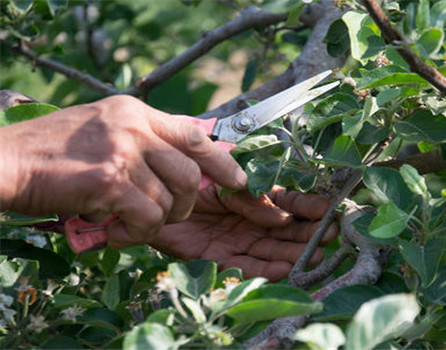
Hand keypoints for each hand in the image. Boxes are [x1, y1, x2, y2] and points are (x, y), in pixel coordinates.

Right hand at [0, 95, 246, 248]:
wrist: (6, 160)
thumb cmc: (50, 151)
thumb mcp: (102, 128)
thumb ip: (142, 140)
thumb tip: (183, 165)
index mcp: (135, 112)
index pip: (195, 134)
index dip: (222, 161)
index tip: (238, 181)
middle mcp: (134, 127)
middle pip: (189, 173)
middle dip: (185, 204)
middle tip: (165, 216)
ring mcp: (124, 152)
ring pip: (168, 200)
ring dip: (154, 221)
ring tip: (128, 224)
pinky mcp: (110, 181)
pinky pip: (147, 217)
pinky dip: (136, 233)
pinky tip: (115, 232)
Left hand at [150, 185, 338, 281]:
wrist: (154, 193)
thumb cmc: (191, 179)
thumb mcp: (225, 180)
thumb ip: (253, 195)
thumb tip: (281, 214)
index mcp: (254, 196)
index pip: (288, 202)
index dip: (308, 207)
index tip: (329, 211)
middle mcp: (250, 220)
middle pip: (285, 230)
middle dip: (308, 234)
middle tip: (329, 236)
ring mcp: (236, 240)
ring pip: (271, 251)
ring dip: (293, 254)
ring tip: (314, 256)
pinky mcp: (218, 258)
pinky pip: (245, 267)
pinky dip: (265, 270)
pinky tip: (285, 269)